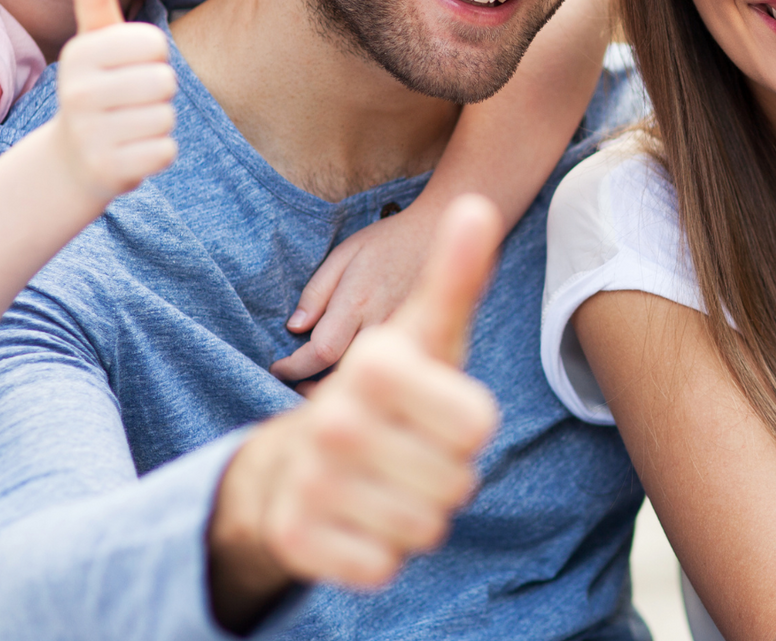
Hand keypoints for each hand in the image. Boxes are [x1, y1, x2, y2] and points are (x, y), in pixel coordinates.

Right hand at [53, 0, 176, 201]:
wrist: (71, 160)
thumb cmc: (96, 89)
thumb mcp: (92, 43)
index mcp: (79, 54)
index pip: (155, 43)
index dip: (152, 58)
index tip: (126, 69)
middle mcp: (79, 92)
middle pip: (165, 81)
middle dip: (158, 93)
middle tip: (129, 103)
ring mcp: (91, 133)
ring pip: (166, 117)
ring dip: (157, 124)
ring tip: (127, 127)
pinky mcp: (109, 169)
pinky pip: (165, 151)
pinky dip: (157, 154)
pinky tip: (129, 153)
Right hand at [207, 196, 503, 629]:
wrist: (298, 457)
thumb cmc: (387, 388)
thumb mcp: (425, 331)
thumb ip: (455, 275)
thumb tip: (478, 208)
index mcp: (374, 364)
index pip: (477, 424)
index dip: (468, 425)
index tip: (434, 408)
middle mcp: (334, 420)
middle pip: (458, 483)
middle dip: (445, 473)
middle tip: (411, 451)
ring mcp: (311, 480)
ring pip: (426, 528)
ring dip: (417, 513)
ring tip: (387, 482)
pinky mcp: (297, 538)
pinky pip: (382, 566)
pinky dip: (380, 553)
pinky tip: (360, 520)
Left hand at [273, 203, 450, 381]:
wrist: (440, 235)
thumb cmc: (388, 242)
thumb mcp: (344, 254)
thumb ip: (317, 292)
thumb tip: (294, 328)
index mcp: (357, 303)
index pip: (320, 352)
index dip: (294, 367)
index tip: (278, 368)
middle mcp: (381, 325)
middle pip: (342, 374)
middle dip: (311, 385)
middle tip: (293, 383)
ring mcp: (404, 338)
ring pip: (367, 378)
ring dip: (339, 387)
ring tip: (316, 387)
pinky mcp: (422, 343)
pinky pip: (390, 370)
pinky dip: (367, 378)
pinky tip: (354, 378)